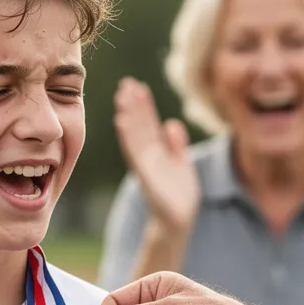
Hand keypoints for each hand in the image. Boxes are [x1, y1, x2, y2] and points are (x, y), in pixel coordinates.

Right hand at [113, 77, 199, 233]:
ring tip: (122, 96)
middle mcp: (148, 156)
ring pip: (135, 135)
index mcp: (157, 152)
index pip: (149, 123)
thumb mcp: (181, 165)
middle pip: (139, 126)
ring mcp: (145, 165)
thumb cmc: (179, 196)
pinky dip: (128, 136)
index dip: (144, 105)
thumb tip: (171, 123)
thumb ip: (176, 145)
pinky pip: (135, 151)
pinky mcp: (146, 175)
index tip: (137, 85)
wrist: (179, 222)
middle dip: (133, 105)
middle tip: (126, 83)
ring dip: (128, 115)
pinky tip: (122, 120)